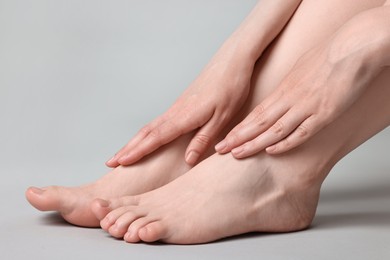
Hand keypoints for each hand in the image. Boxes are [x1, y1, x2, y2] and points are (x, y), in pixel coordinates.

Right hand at [106, 49, 253, 166]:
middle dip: (128, 148)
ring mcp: (177, 106)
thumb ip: (204, 139)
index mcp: (185, 116)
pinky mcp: (182, 103)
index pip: (156, 138)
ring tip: (123, 153)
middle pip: (146, 132)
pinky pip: (159, 121)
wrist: (232, 60)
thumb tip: (187, 159)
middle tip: (111, 162)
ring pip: (150, 126)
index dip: (138, 151)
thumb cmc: (231, 87)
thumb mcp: (223, 117)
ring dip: (134, 141)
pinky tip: (146, 138)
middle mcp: (176, 111)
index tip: (121, 162)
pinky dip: (147, 133)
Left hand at [215, 39, 378, 157]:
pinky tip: (272, 152)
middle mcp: (290, 100)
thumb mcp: (300, 67)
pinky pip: (301, 132)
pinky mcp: (324, 114)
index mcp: (283, 89)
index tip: (226, 138)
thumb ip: (289, 85)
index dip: (239, 128)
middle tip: (221, 149)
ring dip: (255, 144)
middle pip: (258, 123)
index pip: (256, 113)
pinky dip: (286, 143)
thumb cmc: (328, 54)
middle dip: (238, 138)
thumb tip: (281, 93)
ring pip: (274, 130)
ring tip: (237, 154)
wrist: (352, 48)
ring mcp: (305, 108)